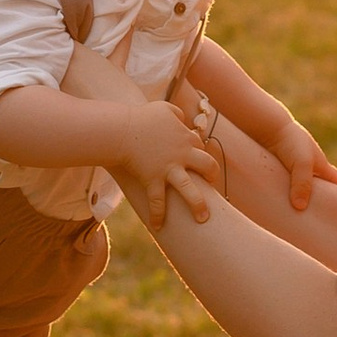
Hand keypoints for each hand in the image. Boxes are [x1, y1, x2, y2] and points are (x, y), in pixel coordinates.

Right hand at [107, 107, 221, 231]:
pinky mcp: (153, 179)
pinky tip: (158, 226)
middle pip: (208, 166)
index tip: (194, 159)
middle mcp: (182, 155)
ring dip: (198, 206)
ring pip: (190, 191)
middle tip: (211, 185)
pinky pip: (158, 201)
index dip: (198, 153)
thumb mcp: (164, 109)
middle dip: (213, 176)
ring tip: (203, 219)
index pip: (201, 147)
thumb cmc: (142, 118)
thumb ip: (177, 113)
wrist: (123, 130)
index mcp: (187, 138)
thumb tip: (182, 120)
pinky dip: (157, 215)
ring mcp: (169, 169)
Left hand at [267, 111, 336, 213]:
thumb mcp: (301, 164)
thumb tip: (300, 207)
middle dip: (321, 203)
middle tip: (318, 223)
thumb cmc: (291, 143)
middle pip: (321, 190)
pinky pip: (285, 189)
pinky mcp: (279, 172)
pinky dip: (285, 198)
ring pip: (301, 191)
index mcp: (322, 166)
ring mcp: (294, 170)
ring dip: (300, 202)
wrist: (268, 128)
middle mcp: (310, 169)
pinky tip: (279, 210)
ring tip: (297, 222)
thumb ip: (303, 184)